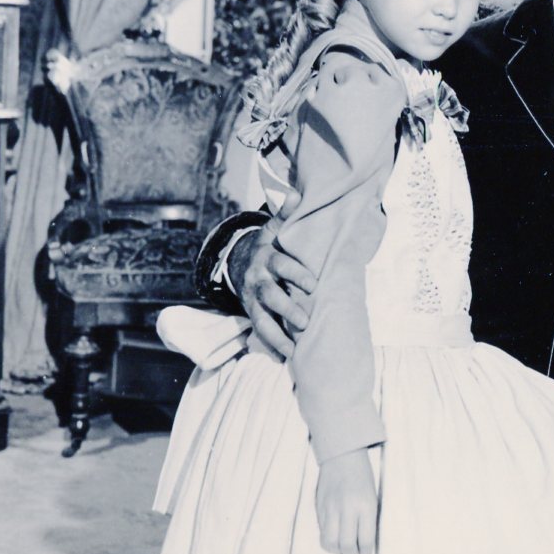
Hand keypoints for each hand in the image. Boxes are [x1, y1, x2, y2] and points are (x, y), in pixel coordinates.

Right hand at [235, 217, 316, 358]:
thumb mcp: (276, 227)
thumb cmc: (270, 244)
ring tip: (293, 350)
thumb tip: (295, 194)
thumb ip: (287, 213)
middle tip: (305, 322)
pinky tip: (282, 360)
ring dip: (276, 335)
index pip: (283, 265)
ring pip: (261, 318)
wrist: (241, 259)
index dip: (296, 274)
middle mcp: (258, 279)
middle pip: (271, 295)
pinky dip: (270, 346)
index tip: (313, 284)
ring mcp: (252, 298)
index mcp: (268, 257)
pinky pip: (258, 331)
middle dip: (287, 309)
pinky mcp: (251, 312)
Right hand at [315, 448, 377, 553]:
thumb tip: (364, 543)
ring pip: (330, 542)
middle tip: (354, 553)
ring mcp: (331, 508)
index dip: (366, 552)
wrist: (342, 456)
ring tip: (342, 548)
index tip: (366, 552)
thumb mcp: (372, 497)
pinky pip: (321, 532)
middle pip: (346, 545)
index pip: (366, 540)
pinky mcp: (319, 508)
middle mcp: (347, 508)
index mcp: (366, 505)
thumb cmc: (362, 476)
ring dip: (337, 550)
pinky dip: (328, 539)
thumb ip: (368, 519)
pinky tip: (334, 537)